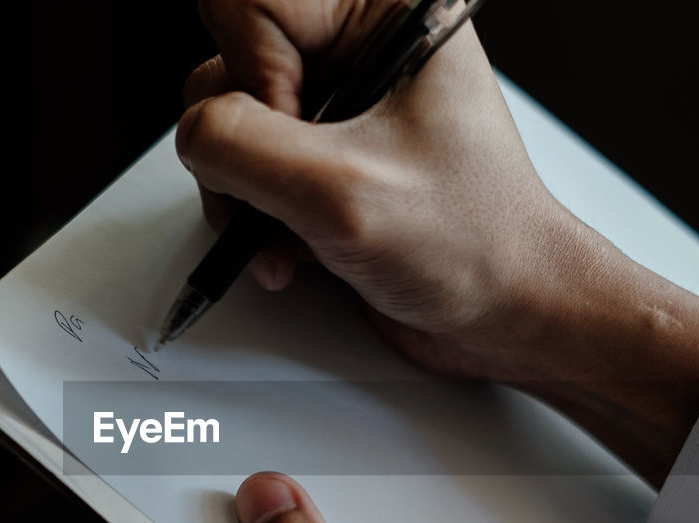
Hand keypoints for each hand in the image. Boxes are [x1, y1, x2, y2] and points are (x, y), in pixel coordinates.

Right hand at [178, 0, 698, 486]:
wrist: (503, 313)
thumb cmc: (472, 245)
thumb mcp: (340, 191)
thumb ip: (241, 146)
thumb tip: (195, 134)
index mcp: (388, 16)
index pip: (256, 1)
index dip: (256, 75)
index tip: (297, 136)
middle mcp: (359, 50)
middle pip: (231, 61)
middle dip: (245, 146)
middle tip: (294, 190)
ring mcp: (337, 108)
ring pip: (227, 122)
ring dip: (245, 194)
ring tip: (294, 234)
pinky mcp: (321, 158)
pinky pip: (245, 168)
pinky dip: (255, 217)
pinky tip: (293, 247)